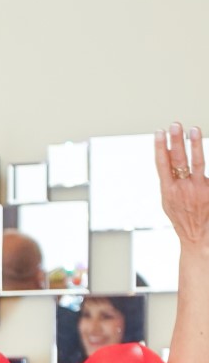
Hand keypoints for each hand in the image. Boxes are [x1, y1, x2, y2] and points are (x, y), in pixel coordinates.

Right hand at [154, 123, 208, 251]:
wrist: (197, 237)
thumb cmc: (182, 218)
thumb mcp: (168, 201)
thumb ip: (169, 179)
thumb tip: (169, 155)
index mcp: (168, 190)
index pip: (162, 164)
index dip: (160, 147)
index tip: (160, 132)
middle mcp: (183, 188)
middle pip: (178, 160)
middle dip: (176, 141)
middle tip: (175, 125)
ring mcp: (198, 189)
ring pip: (197, 162)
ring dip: (194, 144)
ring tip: (193, 129)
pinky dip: (202, 158)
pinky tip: (199, 143)